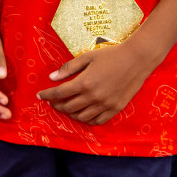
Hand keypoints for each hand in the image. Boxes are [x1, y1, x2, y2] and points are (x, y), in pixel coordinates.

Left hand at [36, 41, 154, 124]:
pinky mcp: (115, 109)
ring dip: (70, 114)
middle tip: (53, 102)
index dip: (47, 95)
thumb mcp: (87, 57)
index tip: (40, 96)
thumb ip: (69, 68)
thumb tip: (52, 77)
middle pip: (69, 107)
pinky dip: (87, 120)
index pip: (59, 93)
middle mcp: (93, 97)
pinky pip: (97, 121)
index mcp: (84, 83)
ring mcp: (105, 105)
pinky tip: (83, 114)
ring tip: (66, 108)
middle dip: (57, 105)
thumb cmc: (111, 55)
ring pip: (82, 117)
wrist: (136, 59)